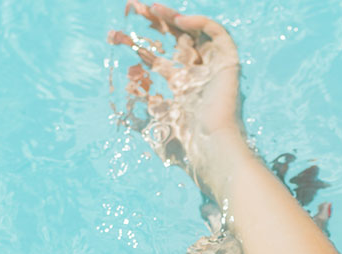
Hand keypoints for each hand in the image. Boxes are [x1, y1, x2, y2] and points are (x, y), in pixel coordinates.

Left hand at [109, 3, 244, 192]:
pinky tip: (178, 21)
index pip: (156, 59)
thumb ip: (140, 103)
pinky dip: (200, 23)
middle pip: (174, 41)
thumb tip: (127, 81)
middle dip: (153, 24)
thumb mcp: (152, 122)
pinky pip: (218, 35)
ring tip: (152, 8)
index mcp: (179, 90)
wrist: (210, 151)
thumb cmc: (184, 146)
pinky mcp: (227, 65)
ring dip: (174, 17)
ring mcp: (212, 70)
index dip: (135, 45)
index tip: (114, 36)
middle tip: (133, 9)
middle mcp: (195, 76)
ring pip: (194, 33)